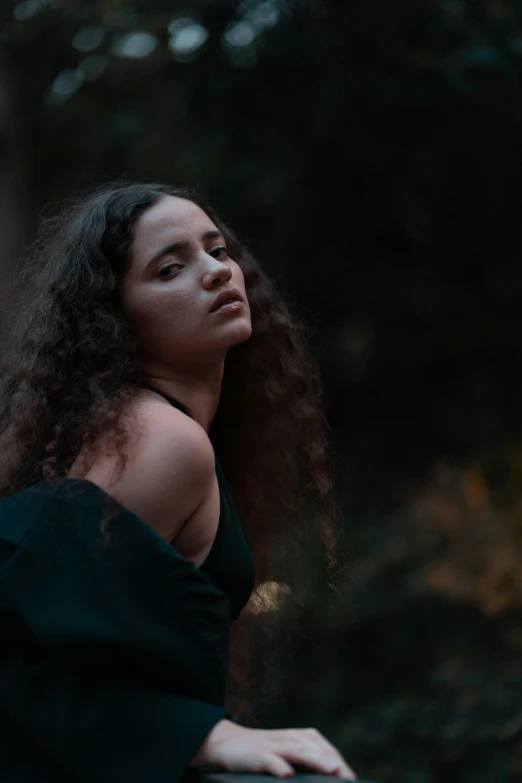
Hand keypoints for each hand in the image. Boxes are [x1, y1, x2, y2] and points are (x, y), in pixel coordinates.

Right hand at [190, 719, 355, 778]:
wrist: (227, 743)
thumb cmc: (264, 752)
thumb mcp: (288, 754)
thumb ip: (308, 762)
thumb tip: (333, 774)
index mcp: (301, 737)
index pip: (326, 749)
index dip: (340, 763)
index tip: (353, 780)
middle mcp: (290, 738)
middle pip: (317, 749)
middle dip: (334, 763)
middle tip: (349, 778)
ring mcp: (274, 745)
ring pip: (298, 751)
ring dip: (316, 759)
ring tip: (332, 770)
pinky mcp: (258, 755)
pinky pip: (271, 760)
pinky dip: (279, 766)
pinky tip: (288, 774)